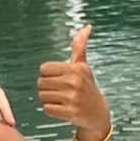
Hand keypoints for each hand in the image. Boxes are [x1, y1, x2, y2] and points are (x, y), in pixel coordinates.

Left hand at [39, 26, 108, 140]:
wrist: (98, 113)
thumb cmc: (87, 87)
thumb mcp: (83, 66)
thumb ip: (80, 46)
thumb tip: (87, 27)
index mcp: (75, 69)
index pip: (44, 69)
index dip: (48, 75)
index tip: (59, 79)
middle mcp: (75, 82)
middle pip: (41, 83)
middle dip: (47, 88)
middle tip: (60, 91)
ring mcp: (73, 98)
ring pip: (42, 96)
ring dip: (49, 100)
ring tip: (62, 100)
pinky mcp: (70, 113)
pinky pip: (47, 109)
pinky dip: (52, 110)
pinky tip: (63, 109)